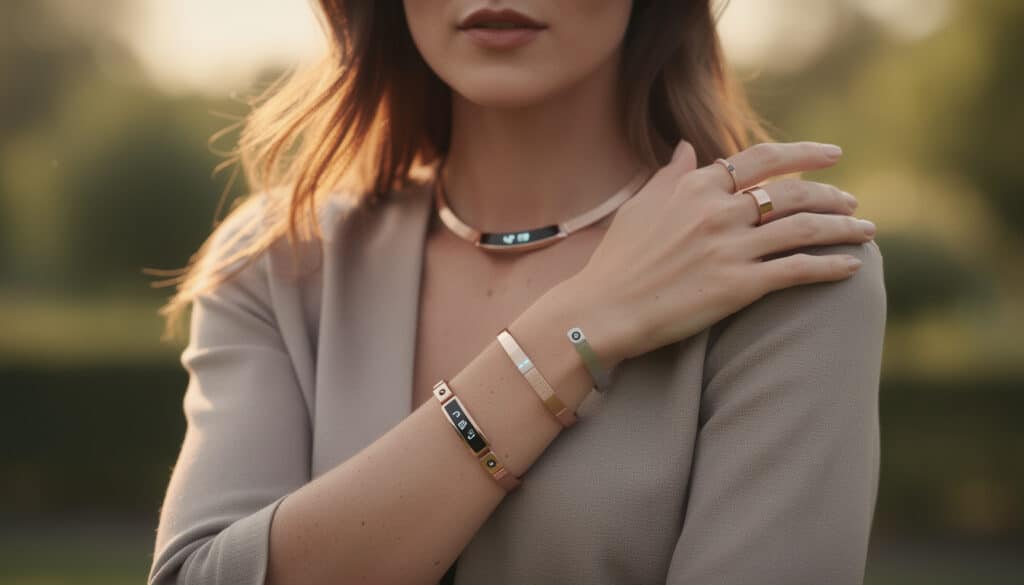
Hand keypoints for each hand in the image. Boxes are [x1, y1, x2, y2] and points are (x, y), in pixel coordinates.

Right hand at [564, 140, 875, 363]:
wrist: (603, 310)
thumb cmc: (618, 261)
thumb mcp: (640, 208)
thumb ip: (671, 176)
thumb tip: (689, 148)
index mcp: (696, 188)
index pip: (762, 159)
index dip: (803, 154)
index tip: (831, 155)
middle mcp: (718, 211)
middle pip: (792, 192)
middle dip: (831, 193)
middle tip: (852, 201)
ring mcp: (730, 248)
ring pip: (804, 228)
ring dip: (843, 228)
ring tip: (866, 230)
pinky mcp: (739, 285)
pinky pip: (798, 269)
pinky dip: (831, 266)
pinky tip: (852, 267)